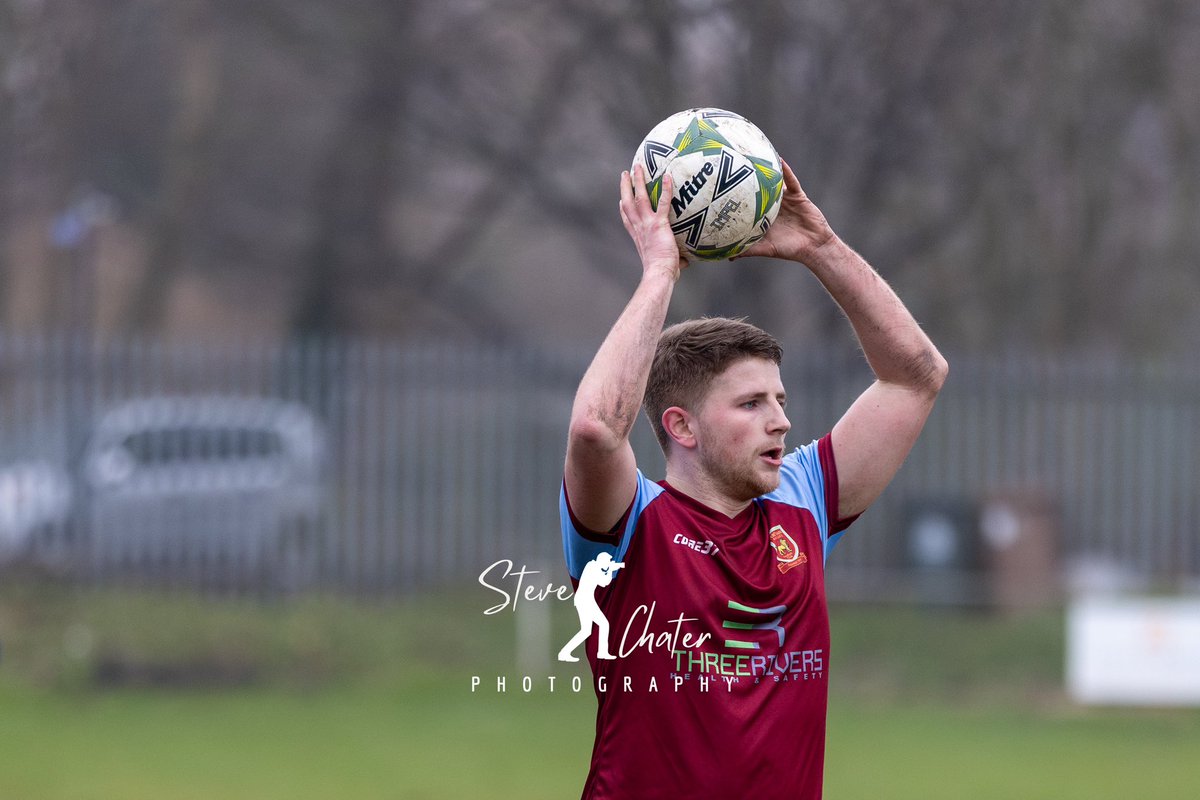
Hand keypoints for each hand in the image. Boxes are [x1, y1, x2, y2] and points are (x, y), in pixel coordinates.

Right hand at [619, 165, 687, 280]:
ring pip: (638, 197)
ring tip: (638, 166)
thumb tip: (687, 261)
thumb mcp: (667, 264)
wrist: (659, 274)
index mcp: (638, 237)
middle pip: (628, 203)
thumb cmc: (663, 273)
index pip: (628, 220)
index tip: (622, 200)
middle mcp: (639, 228)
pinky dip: (665, 189)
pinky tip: (667, 176)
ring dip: (637, 180)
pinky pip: (662, 202)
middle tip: (625, 174)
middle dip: (625, 187)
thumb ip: (676, 258)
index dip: (623, 209)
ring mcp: (647, 224)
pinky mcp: (658, 224)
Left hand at [736, 160, 836, 262]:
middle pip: (759, 189)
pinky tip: (779, 159)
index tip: (723, 188)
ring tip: (754, 156)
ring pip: (774, 182)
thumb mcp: (766, 249)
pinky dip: (786, 170)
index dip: (738, 196)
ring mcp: (785, 199)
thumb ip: (749, 250)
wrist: (814, 247)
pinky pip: (791, 181)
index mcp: (763, 216)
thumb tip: (728, 256)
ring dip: (767, 170)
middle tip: (735, 166)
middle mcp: (772, 206)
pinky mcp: (797, 195)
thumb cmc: (789, 250)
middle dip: (749, 179)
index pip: (749, 204)